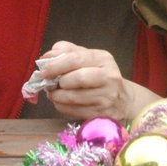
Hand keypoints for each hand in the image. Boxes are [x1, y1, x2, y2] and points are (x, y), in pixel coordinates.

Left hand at [38, 41, 153, 120]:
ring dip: (57, 96)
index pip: (76, 59)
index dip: (56, 65)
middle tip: (49, 84)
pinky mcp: (101, 114)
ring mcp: (107, 97)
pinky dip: (62, 107)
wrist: (123, 100)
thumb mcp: (88, 58)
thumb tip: (46, 57)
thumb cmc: (99, 75)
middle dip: (58, 82)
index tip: (43, 71)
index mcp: (103, 59)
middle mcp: (109, 77)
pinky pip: (74, 111)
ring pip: (73, 97)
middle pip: (77, 78)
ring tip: (53, 93)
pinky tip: (61, 102)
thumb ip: (67, 51)